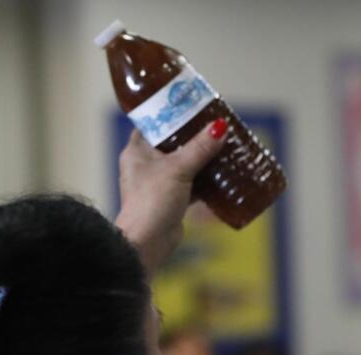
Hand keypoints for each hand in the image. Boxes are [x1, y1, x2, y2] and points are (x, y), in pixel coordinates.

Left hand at [116, 120, 226, 274]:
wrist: (147, 244)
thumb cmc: (152, 202)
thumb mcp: (178, 169)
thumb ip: (199, 148)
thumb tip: (220, 127)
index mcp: (137, 151)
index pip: (153, 123)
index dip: (171, 112)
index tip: (192, 104)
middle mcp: (145, 165)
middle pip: (173, 142)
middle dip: (193, 135)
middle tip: (214, 123)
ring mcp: (158, 183)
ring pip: (184, 163)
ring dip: (202, 157)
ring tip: (223, 143)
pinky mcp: (171, 200)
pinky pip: (191, 183)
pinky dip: (205, 179)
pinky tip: (223, 171)